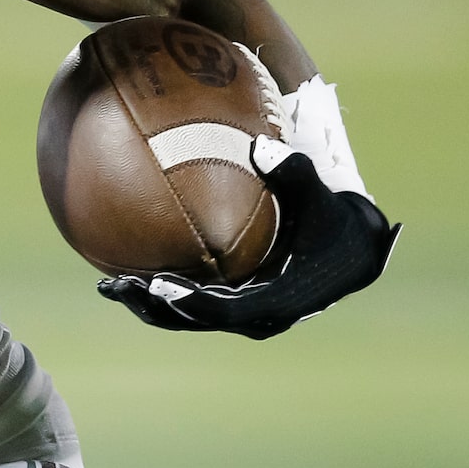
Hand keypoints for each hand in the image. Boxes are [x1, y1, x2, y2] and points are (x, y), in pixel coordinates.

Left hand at [98, 140, 399, 339]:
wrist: (357, 249)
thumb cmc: (335, 220)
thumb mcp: (321, 196)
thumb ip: (294, 173)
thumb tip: (262, 147)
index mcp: (279, 299)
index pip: (225, 310)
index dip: (189, 302)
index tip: (156, 286)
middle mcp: (260, 317)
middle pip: (196, 320)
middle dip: (154, 307)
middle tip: (116, 287)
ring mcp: (248, 316)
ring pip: (190, 319)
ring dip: (151, 306)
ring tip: (111, 286)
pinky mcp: (239, 307)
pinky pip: (195, 306)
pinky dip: (165, 296)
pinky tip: (133, 276)